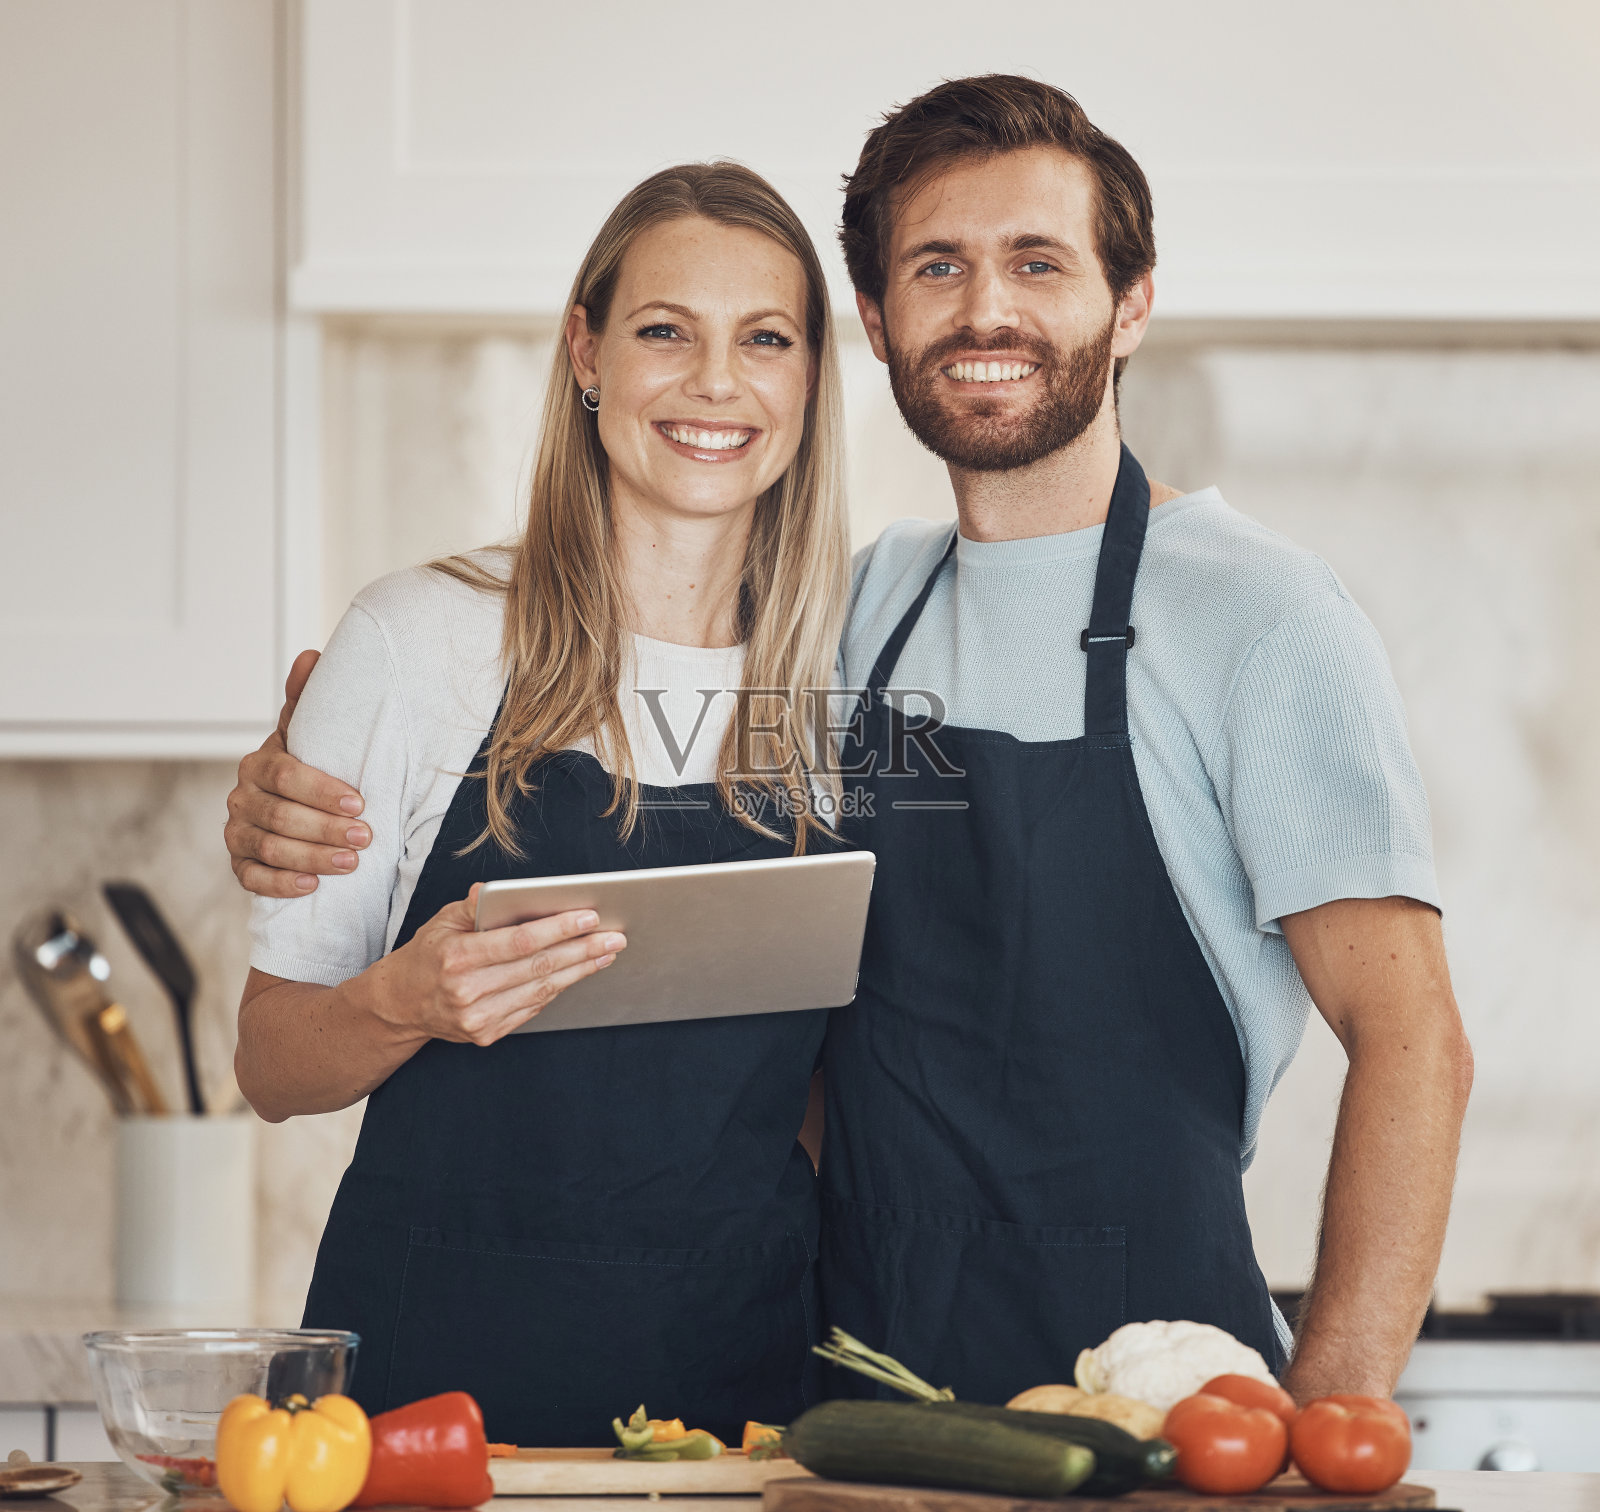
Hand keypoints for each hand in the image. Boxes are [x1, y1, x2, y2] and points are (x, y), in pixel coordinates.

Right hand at [226, 650, 371, 897]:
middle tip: (365, 837)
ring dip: (311, 856)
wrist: (295, 802)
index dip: (322, 790)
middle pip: (278, 816)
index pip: (286, 775)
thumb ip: (308, 700)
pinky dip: (281, 884)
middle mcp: (243, 797)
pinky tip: (312, 886)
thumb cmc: (310, 764)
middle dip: (324, 828)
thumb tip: (311, 656)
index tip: (360, 802)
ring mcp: (238, 832)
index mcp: (261, 763)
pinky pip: (251, 878)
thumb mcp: (312, 732)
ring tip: (350, 863)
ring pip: (267, 848)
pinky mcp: (240, 863)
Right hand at [369, 884, 626, 1044]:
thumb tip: (495, 891)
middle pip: (538, 968)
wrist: (398, 1006)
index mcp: (456, 958)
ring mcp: (478, 1018)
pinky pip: (532, 1008)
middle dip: (582, 950)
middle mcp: (467, 991)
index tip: (589, 917)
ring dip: (579, 971)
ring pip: (541, 991)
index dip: (558, 929)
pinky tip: (577, 972)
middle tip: (614, 936)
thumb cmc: (425, 957)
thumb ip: (473, 906)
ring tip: (605, 953)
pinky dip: (557, 989)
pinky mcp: (486, 1035)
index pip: (519, 942)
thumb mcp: (441, 922)